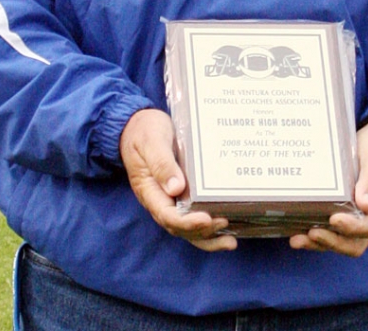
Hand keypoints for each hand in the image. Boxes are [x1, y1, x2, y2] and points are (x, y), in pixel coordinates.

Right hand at [119, 108, 236, 251]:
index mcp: (148, 191)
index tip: (205, 219)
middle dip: (202, 231)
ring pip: (186, 227)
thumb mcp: (151, 142)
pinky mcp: (179, 193)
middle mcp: (159, 200)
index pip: (167, 215)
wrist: (137, 126)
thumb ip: (161, 164)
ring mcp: (169, 199)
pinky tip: (226, 228)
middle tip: (224, 223)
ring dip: (207, 237)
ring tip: (230, 242)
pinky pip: (192, 214)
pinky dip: (207, 225)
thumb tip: (175, 188)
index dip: (187, 222)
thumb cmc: (144, 131)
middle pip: (179, 227)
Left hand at [289, 120, 367, 256]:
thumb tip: (365, 205)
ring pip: (338, 240)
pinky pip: (328, 229)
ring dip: (318, 243)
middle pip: (353, 243)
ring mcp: (352, 214)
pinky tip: (296, 230)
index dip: (352, 228)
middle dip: (332, 242)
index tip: (335, 219)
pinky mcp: (339, 209)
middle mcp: (367, 216)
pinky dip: (313, 233)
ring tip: (297, 239)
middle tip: (312, 233)